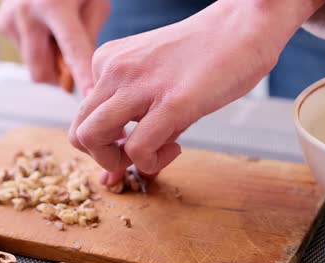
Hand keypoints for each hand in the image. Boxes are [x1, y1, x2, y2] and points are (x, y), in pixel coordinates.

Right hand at [0, 0, 109, 93]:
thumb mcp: (95, 3)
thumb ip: (90, 38)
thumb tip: (85, 73)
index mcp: (54, 6)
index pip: (72, 50)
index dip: (82, 76)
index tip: (91, 96)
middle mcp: (26, 13)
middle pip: (41, 72)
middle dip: (59, 79)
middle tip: (74, 68)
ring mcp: (10, 20)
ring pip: (33, 66)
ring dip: (48, 60)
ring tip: (57, 34)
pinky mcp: (1, 24)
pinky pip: (24, 53)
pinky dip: (37, 48)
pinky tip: (43, 27)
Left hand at [69, 0, 324, 183]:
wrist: (245, 25)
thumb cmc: (206, 55)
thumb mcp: (157, 82)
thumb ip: (136, 125)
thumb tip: (112, 175)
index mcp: (107, 62)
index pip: (84, 117)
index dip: (104, 145)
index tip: (132, 151)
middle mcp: (113, 70)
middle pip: (79, 133)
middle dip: (105, 157)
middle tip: (139, 155)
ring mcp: (139, 84)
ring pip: (92, 139)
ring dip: (119, 163)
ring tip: (156, 153)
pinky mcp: (171, 102)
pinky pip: (138, 149)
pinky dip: (152, 162)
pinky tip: (176, 147)